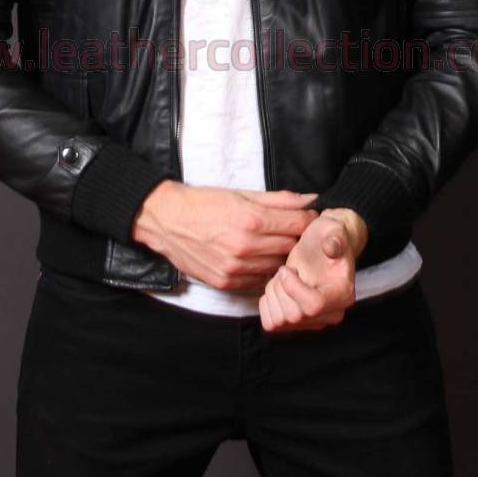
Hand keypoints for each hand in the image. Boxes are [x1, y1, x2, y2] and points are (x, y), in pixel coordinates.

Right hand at [131, 182, 319, 291]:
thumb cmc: (204, 203)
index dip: (308, 220)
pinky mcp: (226, 283)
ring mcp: (235, 268)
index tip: (308, 218)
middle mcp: (245, 246)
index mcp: (251, 219)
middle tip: (293, 233)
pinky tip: (258, 259)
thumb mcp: (242, 193)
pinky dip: (263, 270)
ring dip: (280, 257)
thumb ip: (280, 199)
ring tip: (274, 246)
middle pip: (290, 247)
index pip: (298, 224)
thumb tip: (310, 199)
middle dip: (297, 239)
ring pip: (277, 267)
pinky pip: (258, 281)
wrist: (167, 221)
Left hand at [257, 208, 367, 332]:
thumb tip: (332, 246)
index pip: (313, 306)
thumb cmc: (327, 236)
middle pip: (293, 316)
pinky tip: (279, 287)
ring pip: (280, 321)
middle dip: (281, 288)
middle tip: (287, 269)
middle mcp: (331, 314)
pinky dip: (268, 304)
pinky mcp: (296, 324)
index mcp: (343, 294)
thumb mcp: (332, 228)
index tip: (288, 268)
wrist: (322, 244)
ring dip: (274, 295)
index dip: (293, 287)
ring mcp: (313, 322)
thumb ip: (335, 237)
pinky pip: (271, 324)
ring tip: (284, 277)